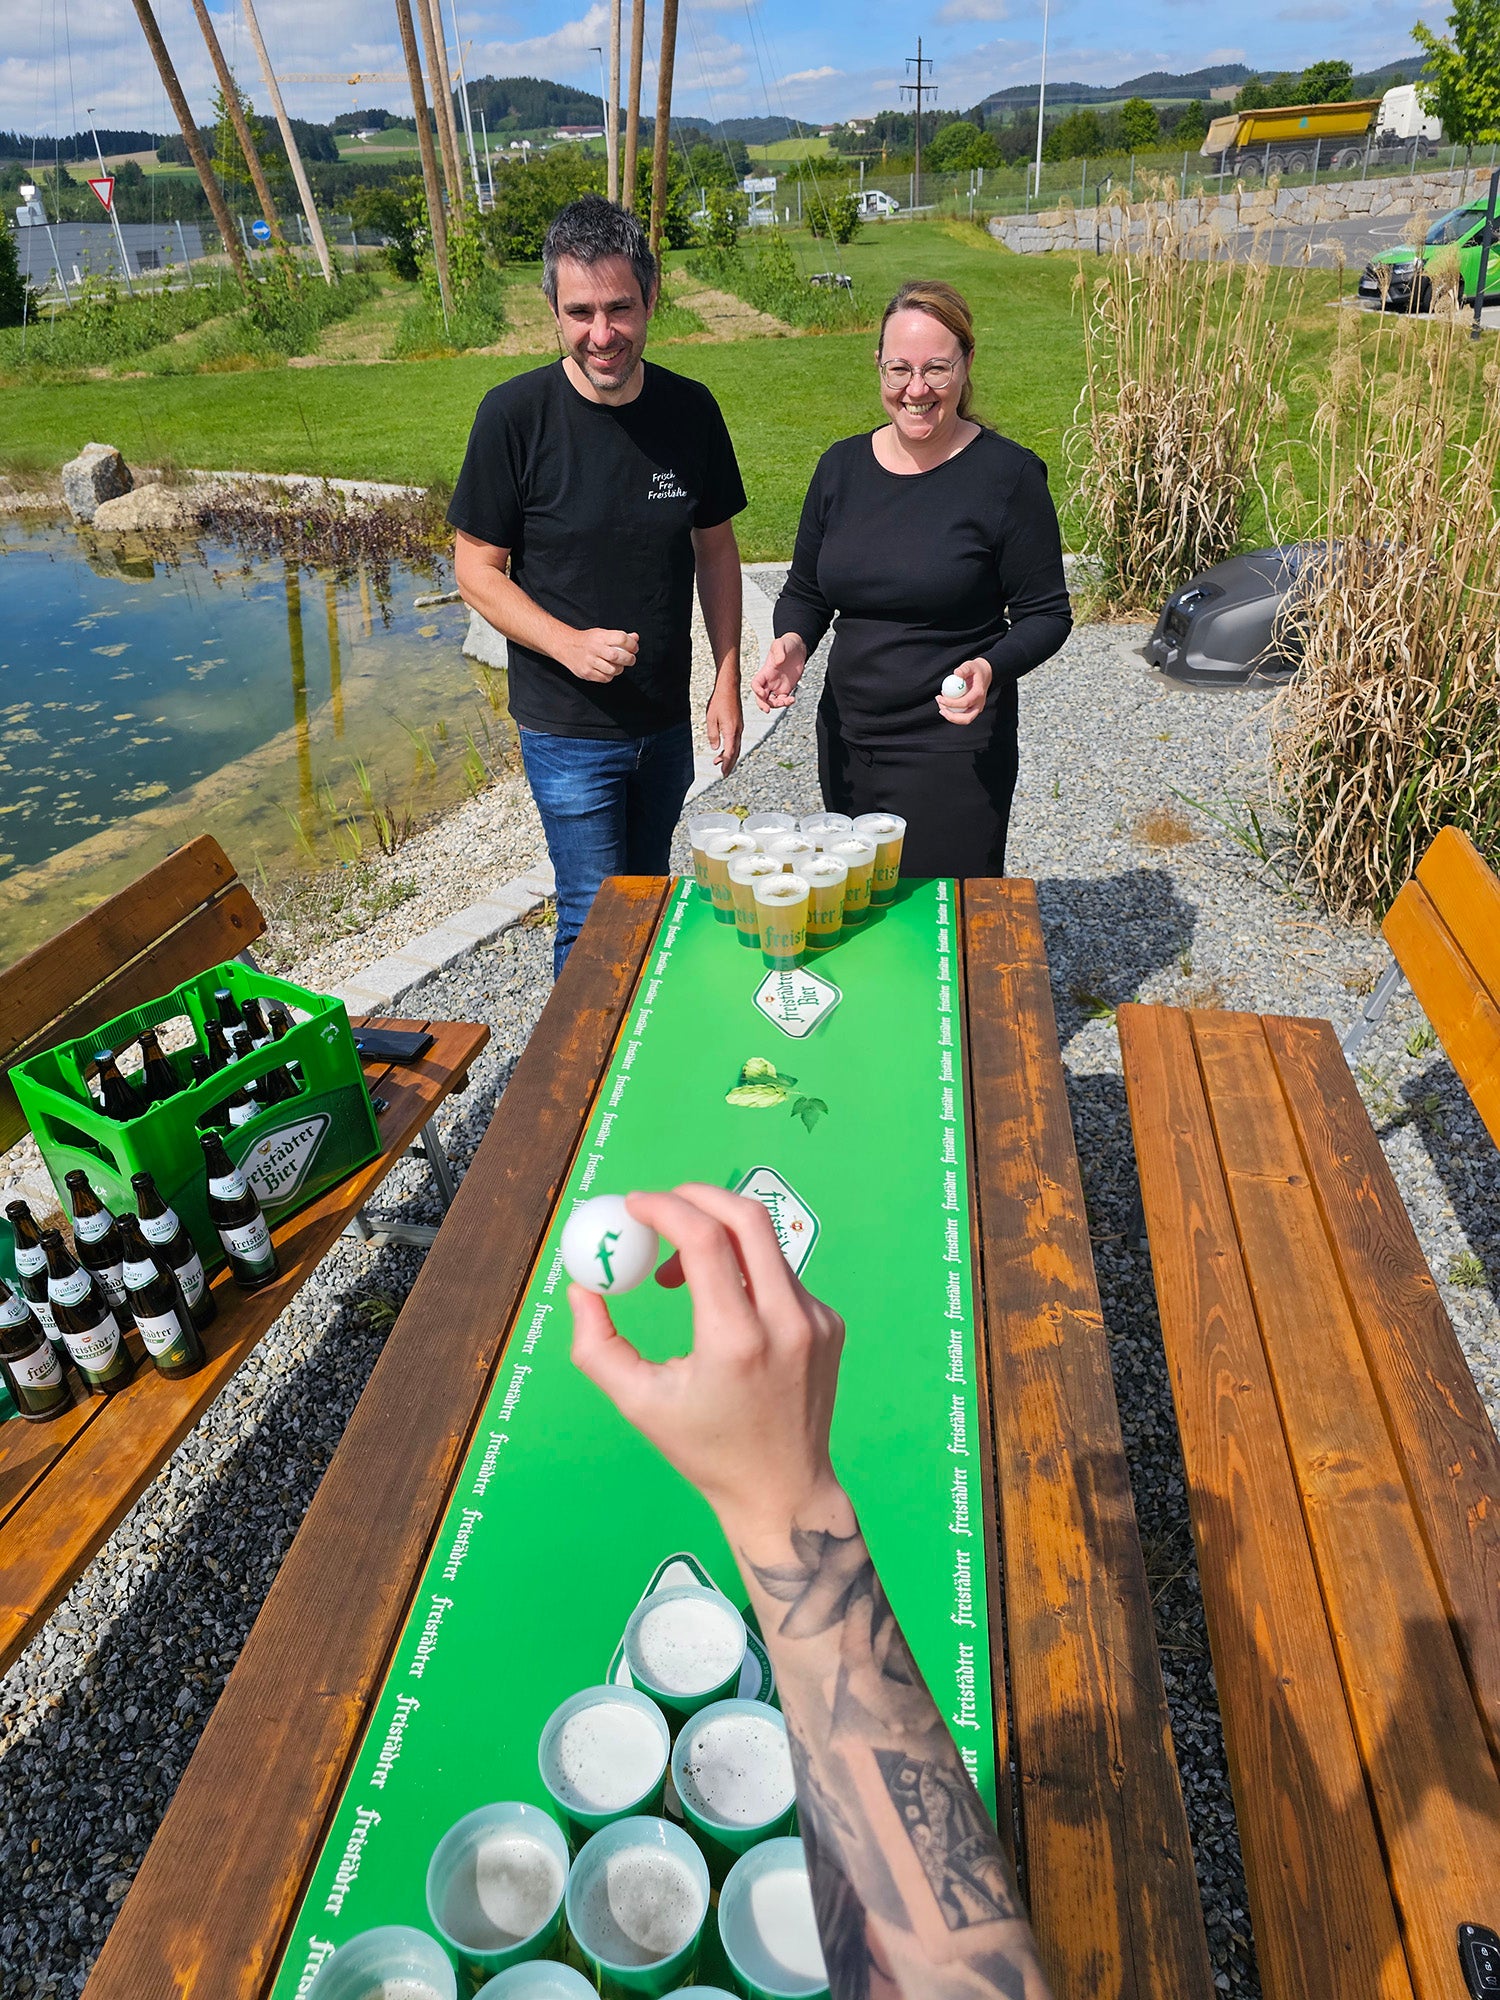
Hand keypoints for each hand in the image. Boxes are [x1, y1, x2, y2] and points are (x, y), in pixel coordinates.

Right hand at [564, 627, 638, 682]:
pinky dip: (609, 676)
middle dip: (629, 659)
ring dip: (619, 669)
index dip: (632, 644)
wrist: (567, 646)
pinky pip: (605, 678)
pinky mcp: (587, 672)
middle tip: (630, 659)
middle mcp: (595, 648)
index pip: (621, 638)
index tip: (634, 649)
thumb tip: (635, 637)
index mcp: (601, 637)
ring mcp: (590, 661)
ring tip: (617, 665)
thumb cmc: (588, 641)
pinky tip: (607, 670)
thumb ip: (619, 636)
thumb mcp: (603, 633)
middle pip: (618, 656)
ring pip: (612, 670)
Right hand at [571, 1185, 845, 1540]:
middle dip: (697, 1196)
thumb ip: (596, 1344)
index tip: (633, 1205)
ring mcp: (816, 1320)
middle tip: (660, 1205)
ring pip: (764, 1244)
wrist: (783, 1489)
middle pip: (747, 1217)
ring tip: (676, 1276)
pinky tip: (721, 1310)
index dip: (664, 1208)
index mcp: (736, 1341)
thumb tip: (582, 1287)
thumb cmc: (705, 1450)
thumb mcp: (637, 1403)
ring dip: (716, 1238)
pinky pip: (780, 1274)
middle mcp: (785, 1322)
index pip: (704, 1240)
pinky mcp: (830, 1324)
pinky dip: (743, 1270)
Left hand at [706, 678, 742, 777]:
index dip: (726, 764)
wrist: (729, 687)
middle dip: (729, 764)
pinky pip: (736, 739)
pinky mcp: (738, 723)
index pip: (730, 753)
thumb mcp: (711, 719)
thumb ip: (713, 735)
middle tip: (723, 773)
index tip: (723, 773)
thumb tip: (716, 748)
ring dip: (729, 756)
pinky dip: (731, 747)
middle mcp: (738, 730)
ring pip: (736, 746)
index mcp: (731, 731)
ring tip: (719, 762)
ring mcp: (739, 727)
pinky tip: (725, 748)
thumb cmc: (719, 701)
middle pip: (735, 752)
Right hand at [751, 634, 807, 713]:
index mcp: (765, 672)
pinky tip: (792, 699)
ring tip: (787, 701)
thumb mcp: (780, 644)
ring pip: (771, 701)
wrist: (798, 649)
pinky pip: (783, 700)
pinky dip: (786, 703)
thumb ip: (778, 651)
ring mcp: (777, 686)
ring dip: (777, 705)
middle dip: (762, 705)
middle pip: (760, 697)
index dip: (756, 690)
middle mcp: (769, 681)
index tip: (762, 693)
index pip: (755, 684)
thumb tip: (778, 662)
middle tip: (767, 710)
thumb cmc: (786, 645)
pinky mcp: (786, 689)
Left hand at [936, 656, 991, 724]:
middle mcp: (979, 704)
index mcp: (979, 694)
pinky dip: (953, 713)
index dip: (951, 703)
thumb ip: (964, 668)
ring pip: (964, 719)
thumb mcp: (971, 665)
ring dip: (951, 716)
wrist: (986, 674)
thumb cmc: (976, 670)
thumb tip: (957, 673)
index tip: (940, 698)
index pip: (965, 703)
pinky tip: (944, 705)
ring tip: (941, 705)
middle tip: (941, 709)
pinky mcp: (973, 709)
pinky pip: (962, 715)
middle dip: (952, 717)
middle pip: (967, 718)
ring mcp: (977, 708)